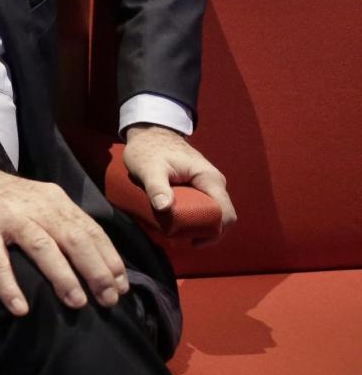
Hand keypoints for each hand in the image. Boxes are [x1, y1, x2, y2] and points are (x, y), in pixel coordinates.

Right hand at [0, 155, 128, 316]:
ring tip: (77, 303)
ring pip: (42, 247)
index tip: (122, 286)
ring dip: (63, 276)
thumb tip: (98, 259)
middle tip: (108, 300)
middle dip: (96, 271)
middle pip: (74, 238)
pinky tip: (19, 308)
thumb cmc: (3, 199)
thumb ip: (64, 223)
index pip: (90, 230)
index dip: (109, 259)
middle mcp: (35, 206)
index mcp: (54, 201)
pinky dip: (9, 285)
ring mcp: (8, 217)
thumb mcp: (38, 202)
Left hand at [122, 124, 236, 243]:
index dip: (214, 233)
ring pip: (210, 213)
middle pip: (220, 218)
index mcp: (210, 179)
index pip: (226, 214)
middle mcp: (214, 183)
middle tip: (179, 239)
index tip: (192, 242)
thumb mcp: (149, 168)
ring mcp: (207, 185)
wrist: (148, 133)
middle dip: (203, 232)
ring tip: (175, 232)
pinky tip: (175, 222)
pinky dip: (192, 218)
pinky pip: (202, 207)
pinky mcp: (198, 186)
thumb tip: (165, 207)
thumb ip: (156, 187)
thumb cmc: (148, 149)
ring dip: (197, 226)